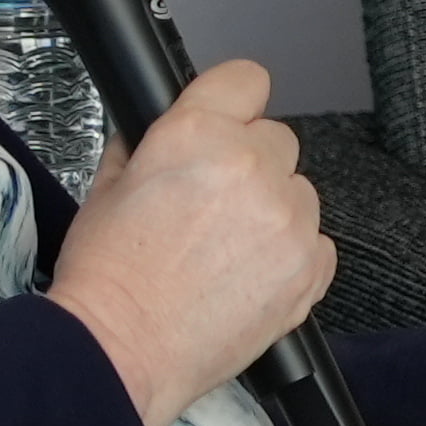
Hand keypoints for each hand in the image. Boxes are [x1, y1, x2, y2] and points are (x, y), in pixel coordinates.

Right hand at [45, 58, 335, 425]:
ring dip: (272, 211)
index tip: (230, 117)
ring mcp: (288, 219)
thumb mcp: (108, 186)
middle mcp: (251, 167)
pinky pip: (317, 242)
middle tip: (212, 205)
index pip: (246, 78)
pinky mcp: (311, 267)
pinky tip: (247, 276)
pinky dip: (292, 255)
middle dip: (250, 163)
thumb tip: (163, 130)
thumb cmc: (108, 275)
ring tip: (224, 250)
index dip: (233, 100)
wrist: (122, 347)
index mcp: (197, 135)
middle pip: (277, 139)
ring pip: (299, 192)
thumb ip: (146, 146)